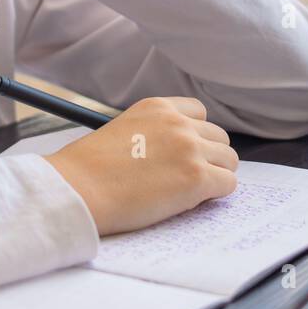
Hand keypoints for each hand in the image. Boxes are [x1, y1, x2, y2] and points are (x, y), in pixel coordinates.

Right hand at [43, 97, 238, 235]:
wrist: (78, 189)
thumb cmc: (89, 168)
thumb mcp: (123, 128)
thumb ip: (153, 132)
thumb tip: (172, 153)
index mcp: (158, 107)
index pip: (198, 112)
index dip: (195, 135)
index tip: (184, 153)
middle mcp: (178, 123)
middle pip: (218, 137)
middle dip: (208, 157)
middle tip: (186, 177)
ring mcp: (190, 149)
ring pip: (229, 160)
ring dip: (215, 175)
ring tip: (189, 191)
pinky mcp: (197, 178)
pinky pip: (228, 184)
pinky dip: (216, 194)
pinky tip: (192, 201)